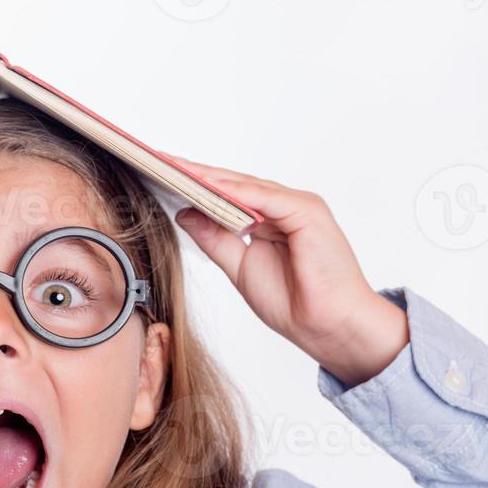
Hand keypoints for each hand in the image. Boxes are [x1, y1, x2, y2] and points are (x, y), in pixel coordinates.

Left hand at [167, 156, 409, 388]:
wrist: (329, 327)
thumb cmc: (295, 303)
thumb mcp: (239, 267)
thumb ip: (215, 239)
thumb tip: (185, 212)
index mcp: (270, 221)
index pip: (227, 197)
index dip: (195, 187)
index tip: (160, 177)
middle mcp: (284, 208)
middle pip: (234, 185)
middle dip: (196, 175)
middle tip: (158, 161)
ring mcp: (298, 206)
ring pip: (246, 186)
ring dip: (210, 177)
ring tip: (174, 168)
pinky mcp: (307, 211)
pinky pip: (265, 197)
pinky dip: (237, 191)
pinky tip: (209, 186)